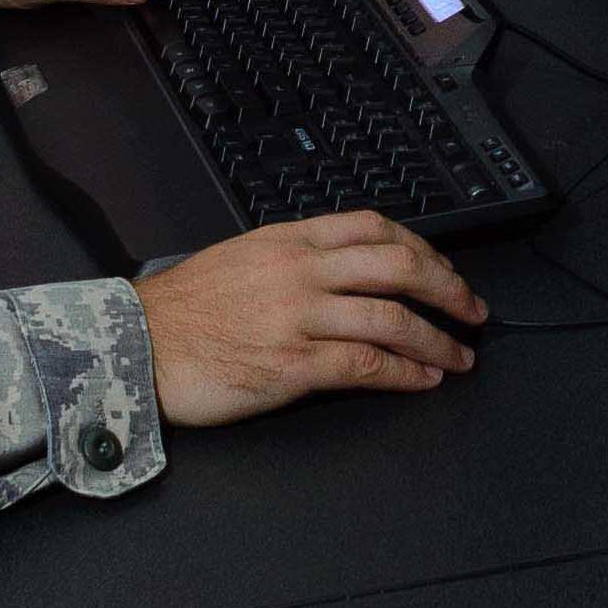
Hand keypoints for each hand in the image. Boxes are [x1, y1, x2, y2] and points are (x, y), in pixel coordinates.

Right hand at [134, 212, 485, 421]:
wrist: (137, 345)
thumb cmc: (182, 310)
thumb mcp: (242, 258)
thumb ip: (295, 257)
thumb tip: (343, 268)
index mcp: (290, 240)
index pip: (375, 227)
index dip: (423, 248)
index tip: (443, 269)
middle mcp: (300, 271)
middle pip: (398, 265)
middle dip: (447, 287)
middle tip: (471, 309)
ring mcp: (299, 316)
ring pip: (392, 317)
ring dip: (437, 338)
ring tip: (460, 355)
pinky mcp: (293, 363)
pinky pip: (367, 363)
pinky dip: (406, 372)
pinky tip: (424, 380)